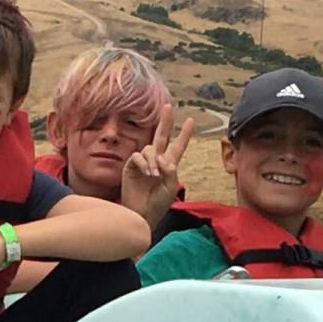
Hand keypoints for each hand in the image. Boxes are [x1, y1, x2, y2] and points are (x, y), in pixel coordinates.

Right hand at [122, 107, 195, 228]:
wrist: (143, 215)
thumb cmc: (158, 204)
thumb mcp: (172, 186)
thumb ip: (171, 170)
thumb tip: (162, 157)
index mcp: (168, 166)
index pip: (178, 146)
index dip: (184, 134)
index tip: (191, 120)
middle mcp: (156, 161)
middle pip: (161, 136)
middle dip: (165, 121)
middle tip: (168, 106)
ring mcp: (143, 163)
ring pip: (150, 149)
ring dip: (154, 160)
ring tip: (154, 175)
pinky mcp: (131, 167)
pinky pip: (138, 157)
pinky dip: (145, 163)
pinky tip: (148, 174)